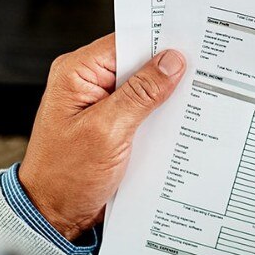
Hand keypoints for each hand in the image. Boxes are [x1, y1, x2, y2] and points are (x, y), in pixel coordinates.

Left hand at [19, 34, 185, 240]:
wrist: (55, 212)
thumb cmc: (65, 175)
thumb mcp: (108, 131)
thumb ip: (140, 94)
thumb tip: (170, 63)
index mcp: (77, 73)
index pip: (126, 42)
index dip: (159, 45)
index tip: (191, 51)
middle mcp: (88, 84)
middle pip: (138, 64)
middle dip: (167, 74)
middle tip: (198, 81)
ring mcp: (102, 106)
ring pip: (145, 90)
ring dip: (166, 100)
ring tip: (188, 108)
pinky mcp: (114, 126)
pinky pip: (144, 112)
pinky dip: (160, 119)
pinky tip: (176, 127)